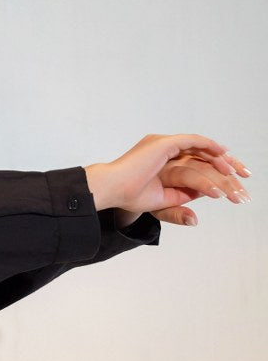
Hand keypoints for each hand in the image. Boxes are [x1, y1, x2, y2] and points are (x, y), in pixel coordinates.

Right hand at [84, 134, 251, 224]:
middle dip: (227, 166)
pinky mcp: (165, 143)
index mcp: (164, 162)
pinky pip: (194, 142)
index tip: (237, 183)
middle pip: (203, 155)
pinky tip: (225, 156)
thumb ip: (179, 206)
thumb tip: (196, 218)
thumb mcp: (162, 203)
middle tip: (246, 176)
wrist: (114, 190)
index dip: (218, 171)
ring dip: (222, 161)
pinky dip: (210, 146)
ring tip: (238, 174)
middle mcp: (166, 150)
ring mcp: (165, 145)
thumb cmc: (130, 197)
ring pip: (201, 150)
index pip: (197, 162)